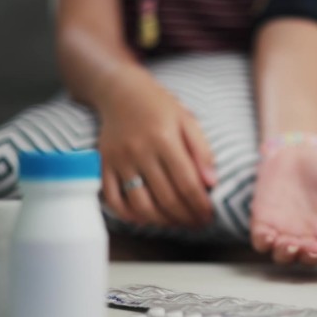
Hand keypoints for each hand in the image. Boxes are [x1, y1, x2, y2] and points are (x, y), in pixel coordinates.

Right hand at [97, 65, 215, 226]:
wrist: (119, 92)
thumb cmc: (159, 106)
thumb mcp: (187, 120)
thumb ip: (202, 151)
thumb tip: (212, 183)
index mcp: (165, 139)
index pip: (187, 184)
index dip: (201, 205)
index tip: (209, 216)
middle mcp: (140, 152)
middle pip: (166, 198)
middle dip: (186, 217)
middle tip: (198, 224)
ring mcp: (120, 161)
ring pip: (142, 205)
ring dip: (163, 222)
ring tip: (178, 223)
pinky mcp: (104, 166)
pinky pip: (114, 200)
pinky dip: (130, 216)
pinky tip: (147, 220)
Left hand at [250, 146, 316, 264]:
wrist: (295, 153)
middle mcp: (307, 236)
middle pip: (308, 258)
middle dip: (310, 257)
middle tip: (313, 248)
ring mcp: (284, 231)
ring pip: (283, 255)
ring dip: (286, 254)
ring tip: (291, 245)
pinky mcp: (264, 222)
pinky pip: (261, 240)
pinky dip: (264, 242)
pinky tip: (270, 236)